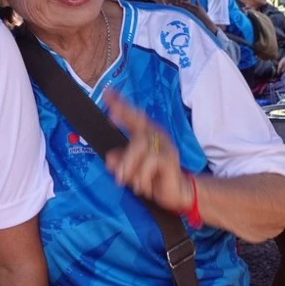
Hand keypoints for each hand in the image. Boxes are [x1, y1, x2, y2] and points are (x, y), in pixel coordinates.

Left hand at [102, 92, 193, 214]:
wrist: (177, 192)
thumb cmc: (154, 177)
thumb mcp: (132, 170)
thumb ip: (121, 162)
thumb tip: (109, 158)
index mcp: (146, 133)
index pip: (133, 115)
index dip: (120, 104)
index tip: (107, 92)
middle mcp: (157, 134)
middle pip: (137, 127)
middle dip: (125, 144)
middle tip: (118, 175)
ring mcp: (165, 145)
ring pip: (140, 146)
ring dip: (129, 168)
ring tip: (127, 182)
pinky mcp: (169, 158)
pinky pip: (150, 163)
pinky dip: (142, 177)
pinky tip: (143, 186)